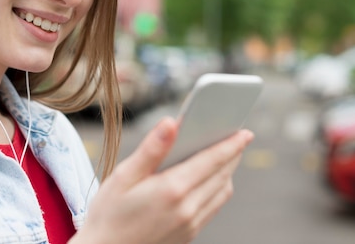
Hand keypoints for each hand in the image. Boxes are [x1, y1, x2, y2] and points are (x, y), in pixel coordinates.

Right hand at [70, 117, 253, 243]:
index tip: (246, 132)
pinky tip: (209, 179)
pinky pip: (213, 207)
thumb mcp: (123, 176)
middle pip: (222, 175)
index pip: (212, 160)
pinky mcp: (189, 235)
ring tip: (225, 154)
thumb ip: (151, 148)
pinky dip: (218, 188)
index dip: (231, 144)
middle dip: (233, 154)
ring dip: (228, 172)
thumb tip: (172, 122)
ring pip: (222, 192)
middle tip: (238, 136)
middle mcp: (187, 209)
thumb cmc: (108, 213)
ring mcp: (190, 224)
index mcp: (172, 189)